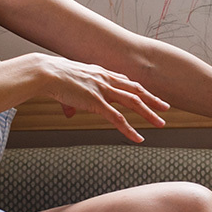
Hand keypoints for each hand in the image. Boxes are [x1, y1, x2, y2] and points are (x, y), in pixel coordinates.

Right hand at [37, 54, 168, 141]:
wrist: (45, 73)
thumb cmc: (52, 77)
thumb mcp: (67, 86)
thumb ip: (73, 101)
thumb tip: (69, 113)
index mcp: (100, 73)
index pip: (124, 81)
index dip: (138, 89)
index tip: (148, 95)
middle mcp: (105, 79)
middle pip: (135, 89)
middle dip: (152, 99)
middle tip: (165, 107)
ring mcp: (102, 90)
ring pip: (133, 102)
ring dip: (149, 113)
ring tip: (160, 123)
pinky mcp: (96, 102)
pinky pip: (117, 118)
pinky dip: (129, 130)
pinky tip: (138, 138)